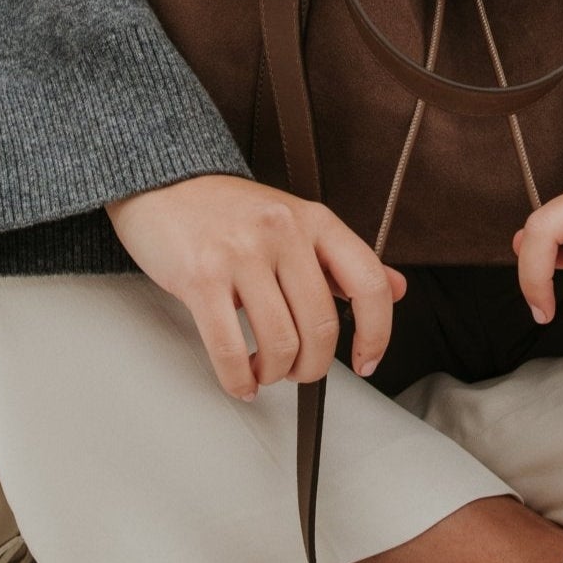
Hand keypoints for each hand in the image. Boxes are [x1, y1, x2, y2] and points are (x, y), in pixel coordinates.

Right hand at [105, 174, 408, 400]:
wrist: (164, 183)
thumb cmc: (229, 210)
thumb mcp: (297, 222)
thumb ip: (342, 260)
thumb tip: (397, 288)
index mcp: (314, 220)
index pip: (369, 282)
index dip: (377, 332)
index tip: (367, 360)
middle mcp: (283, 232)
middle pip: (321, 326)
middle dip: (312, 366)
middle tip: (297, 370)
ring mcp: (241, 253)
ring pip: (280, 343)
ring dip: (274, 372)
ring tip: (264, 369)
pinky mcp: (201, 277)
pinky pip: (230, 349)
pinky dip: (238, 379)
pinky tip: (240, 379)